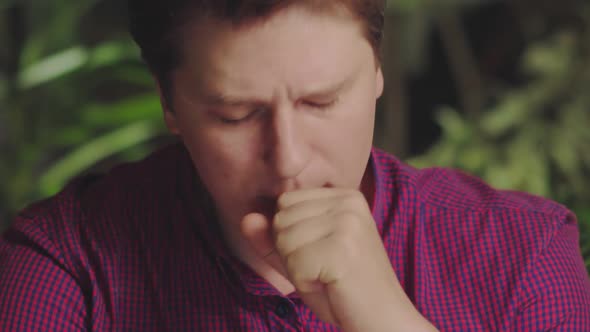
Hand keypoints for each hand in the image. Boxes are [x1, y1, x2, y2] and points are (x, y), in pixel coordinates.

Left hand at [242, 188, 435, 331]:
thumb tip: (247, 218)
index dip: (292, 236)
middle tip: (325, 269)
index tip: (322, 254)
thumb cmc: (342, 289)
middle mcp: (348, 201)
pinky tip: (331, 286)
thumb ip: (272, 238)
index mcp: (344, 195)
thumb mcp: (302, 257)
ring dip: (298, 269)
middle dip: (292, 253)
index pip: (285, 203)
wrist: (383, 319)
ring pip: (284, 240)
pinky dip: (305, 284)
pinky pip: (294, 264)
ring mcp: (347, 222)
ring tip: (328, 277)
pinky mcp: (341, 247)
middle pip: (281, 219)